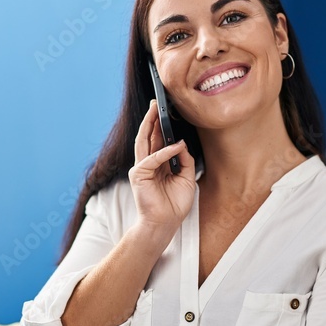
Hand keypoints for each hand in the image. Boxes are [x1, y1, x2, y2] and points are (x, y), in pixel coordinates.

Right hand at [129, 100, 195, 233]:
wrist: (165, 223)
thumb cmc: (175, 204)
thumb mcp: (187, 178)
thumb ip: (185, 160)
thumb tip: (181, 143)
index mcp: (159, 163)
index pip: (158, 139)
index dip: (162, 124)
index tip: (166, 109)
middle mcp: (148, 163)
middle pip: (149, 136)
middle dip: (152, 118)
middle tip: (157, 102)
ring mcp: (142, 168)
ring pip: (144, 141)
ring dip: (149, 125)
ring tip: (155, 110)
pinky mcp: (139, 175)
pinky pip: (152, 159)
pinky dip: (164, 152)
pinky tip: (175, 145)